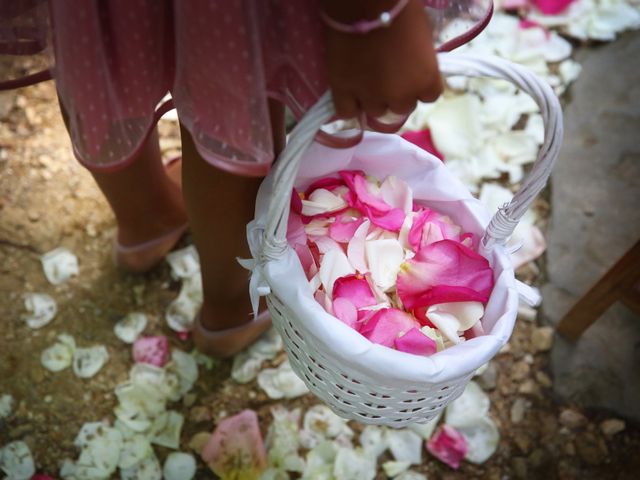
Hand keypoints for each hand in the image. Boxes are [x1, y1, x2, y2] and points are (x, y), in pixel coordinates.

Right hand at [323, 0, 442, 121]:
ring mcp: (371, 97)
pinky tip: (350, 94)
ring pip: (376, 111)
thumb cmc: (402, 10)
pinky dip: (350, 106)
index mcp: (426, 80)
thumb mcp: (424, 37)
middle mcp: (400, 96)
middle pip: (402, 107)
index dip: (420, 84)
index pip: (429, 96)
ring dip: (374, 100)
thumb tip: (412, 67)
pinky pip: (347, 112)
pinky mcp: (344, 92)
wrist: (366, 2)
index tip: (412, 72)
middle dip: (397, 94)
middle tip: (389, 75)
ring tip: (367, 81)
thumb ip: (421, 60)